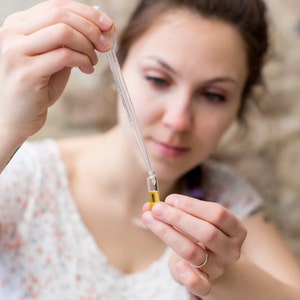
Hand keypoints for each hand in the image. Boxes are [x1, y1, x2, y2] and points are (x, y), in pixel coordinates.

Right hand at [0, 0, 113, 141]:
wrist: (15, 119)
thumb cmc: (36, 89)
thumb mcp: (51, 60)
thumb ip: (66, 44)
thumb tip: (98, 31)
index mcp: (18, 25)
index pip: (56, 6)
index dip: (87, 13)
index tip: (108, 25)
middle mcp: (12, 33)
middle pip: (61, 15)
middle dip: (91, 28)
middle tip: (105, 45)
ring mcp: (16, 52)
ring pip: (64, 32)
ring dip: (88, 46)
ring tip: (93, 61)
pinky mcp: (26, 72)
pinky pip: (65, 56)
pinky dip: (83, 61)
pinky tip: (88, 69)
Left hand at [142, 194, 246, 297]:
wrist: (210, 264)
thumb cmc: (199, 236)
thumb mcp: (194, 220)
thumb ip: (175, 210)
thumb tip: (148, 206)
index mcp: (235, 229)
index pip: (217, 214)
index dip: (192, 205)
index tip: (170, 199)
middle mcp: (230, 249)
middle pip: (206, 232)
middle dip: (177, 218)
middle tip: (157, 209)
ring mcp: (219, 268)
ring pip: (194, 252)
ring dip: (168, 234)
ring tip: (150, 220)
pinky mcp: (207, 285)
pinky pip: (200, 285)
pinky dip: (188, 276)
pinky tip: (177, 264)